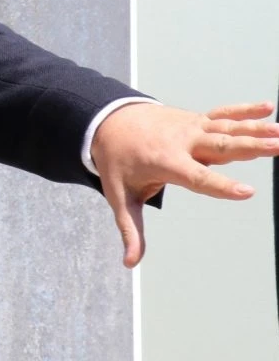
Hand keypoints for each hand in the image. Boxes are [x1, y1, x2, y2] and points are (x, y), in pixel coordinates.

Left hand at [91, 101, 278, 267]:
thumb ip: (130, 229)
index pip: (197, 177)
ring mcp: (191, 128)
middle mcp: (182, 142)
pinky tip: (269, 108)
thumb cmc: (117, 161)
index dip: (221, 185)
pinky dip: (245, 110)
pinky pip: (223, 114)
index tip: (247, 192)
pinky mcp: (196, 119)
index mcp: (165, 162)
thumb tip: (130, 262)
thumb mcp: (120, 196)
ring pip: (227, 129)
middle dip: (251, 148)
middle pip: (220, 146)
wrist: (107, 120)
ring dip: (257, 130)